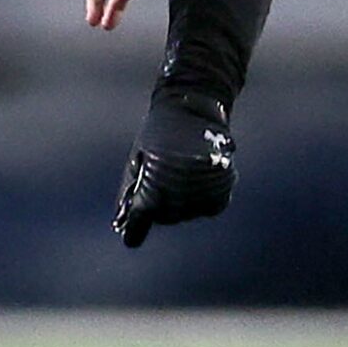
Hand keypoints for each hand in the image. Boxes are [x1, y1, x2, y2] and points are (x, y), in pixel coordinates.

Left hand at [113, 88, 234, 246]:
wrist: (192, 108)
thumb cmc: (158, 134)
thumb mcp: (137, 161)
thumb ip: (132, 193)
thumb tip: (124, 227)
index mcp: (153, 185)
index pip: (141, 220)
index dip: (135, 230)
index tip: (131, 239)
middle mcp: (178, 192)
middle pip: (167, 217)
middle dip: (161, 208)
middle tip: (161, 185)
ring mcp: (202, 190)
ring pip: (189, 212)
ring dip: (183, 203)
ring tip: (180, 177)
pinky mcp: (223, 186)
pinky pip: (210, 205)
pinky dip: (203, 199)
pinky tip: (197, 181)